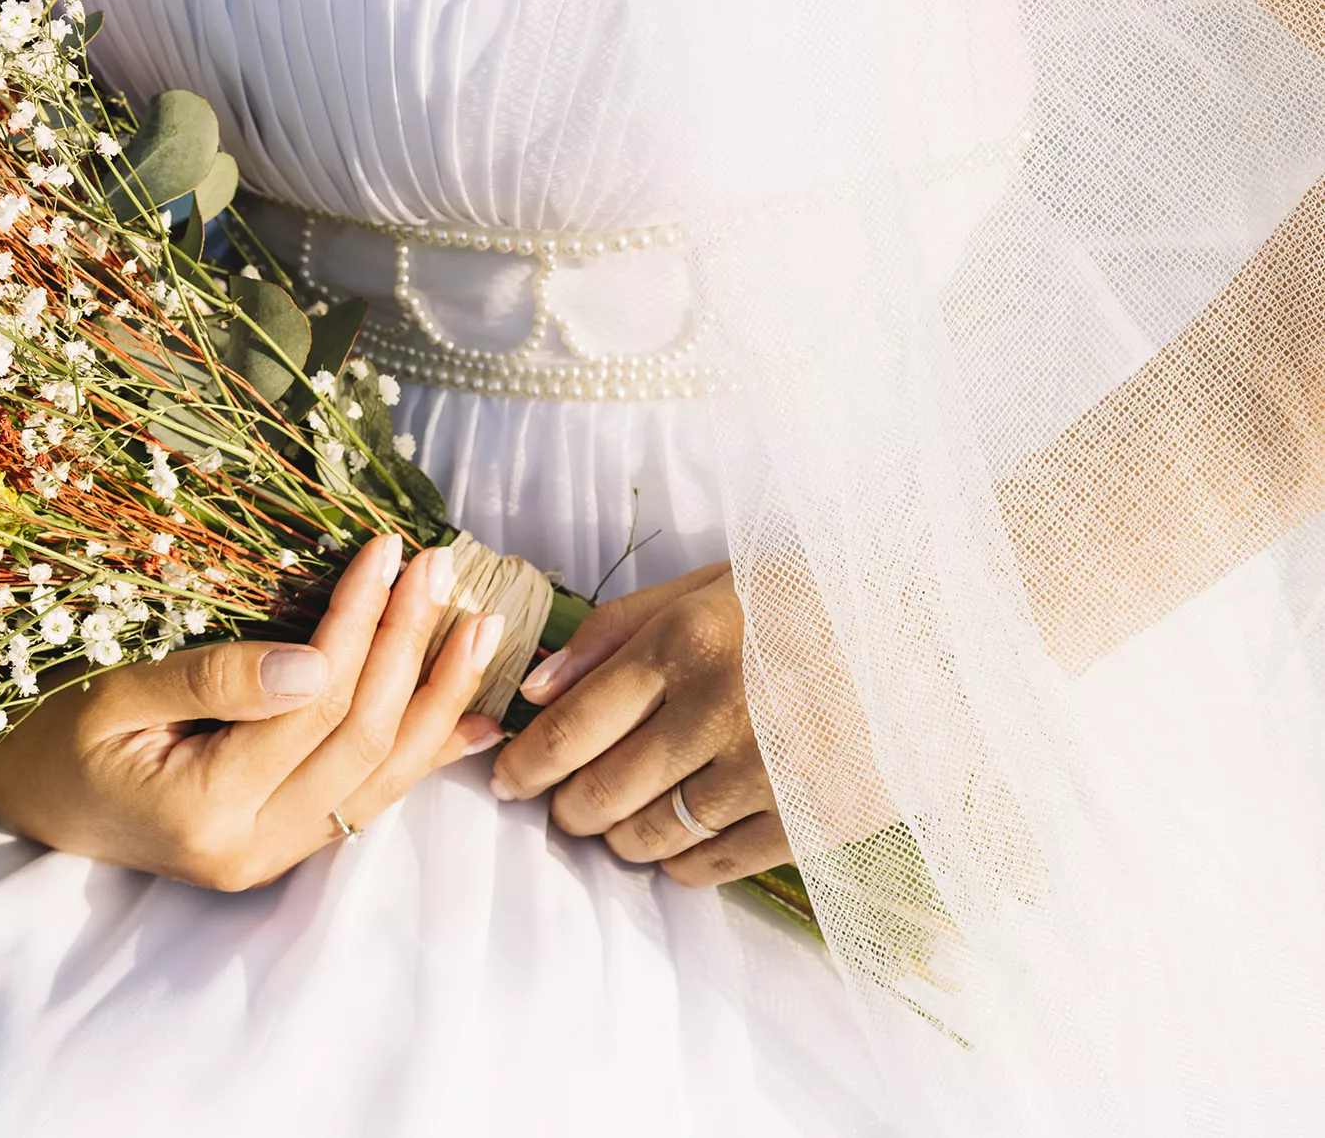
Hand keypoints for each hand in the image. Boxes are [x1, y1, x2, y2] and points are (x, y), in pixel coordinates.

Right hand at [0, 535, 508, 890]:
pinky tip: (477, 717)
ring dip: (437, 699)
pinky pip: (371, 799)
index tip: (385, 551)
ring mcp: (275, 858)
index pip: (312, 703)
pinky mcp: (287, 850)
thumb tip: (316, 657)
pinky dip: (426, 753)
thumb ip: (211, 677)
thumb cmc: (58, 738)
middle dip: (409, 648)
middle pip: (360, 739)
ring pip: (382, 777)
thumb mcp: (113, 692)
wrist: (29, 808)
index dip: (358, 623)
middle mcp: (253, 846)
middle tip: (440, 569)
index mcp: (204, 806)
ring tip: (480, 629)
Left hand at [489, 562, 792, 886]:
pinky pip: (711, 866)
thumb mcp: (712, 583)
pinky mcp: (810, 821)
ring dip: (618, 837)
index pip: (573, 724)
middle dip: (566, 807)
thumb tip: (535, 686)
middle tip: (561, 805)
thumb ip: (617, 629)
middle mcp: (718, 711)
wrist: (944, 638)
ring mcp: (767, 773)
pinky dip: (678, 863)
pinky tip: (677, 844)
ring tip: (617, 822)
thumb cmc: (815, 600)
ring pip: (650, 835)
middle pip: (602, 790)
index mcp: (687, 642)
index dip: (527, 763)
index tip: (506, 779)